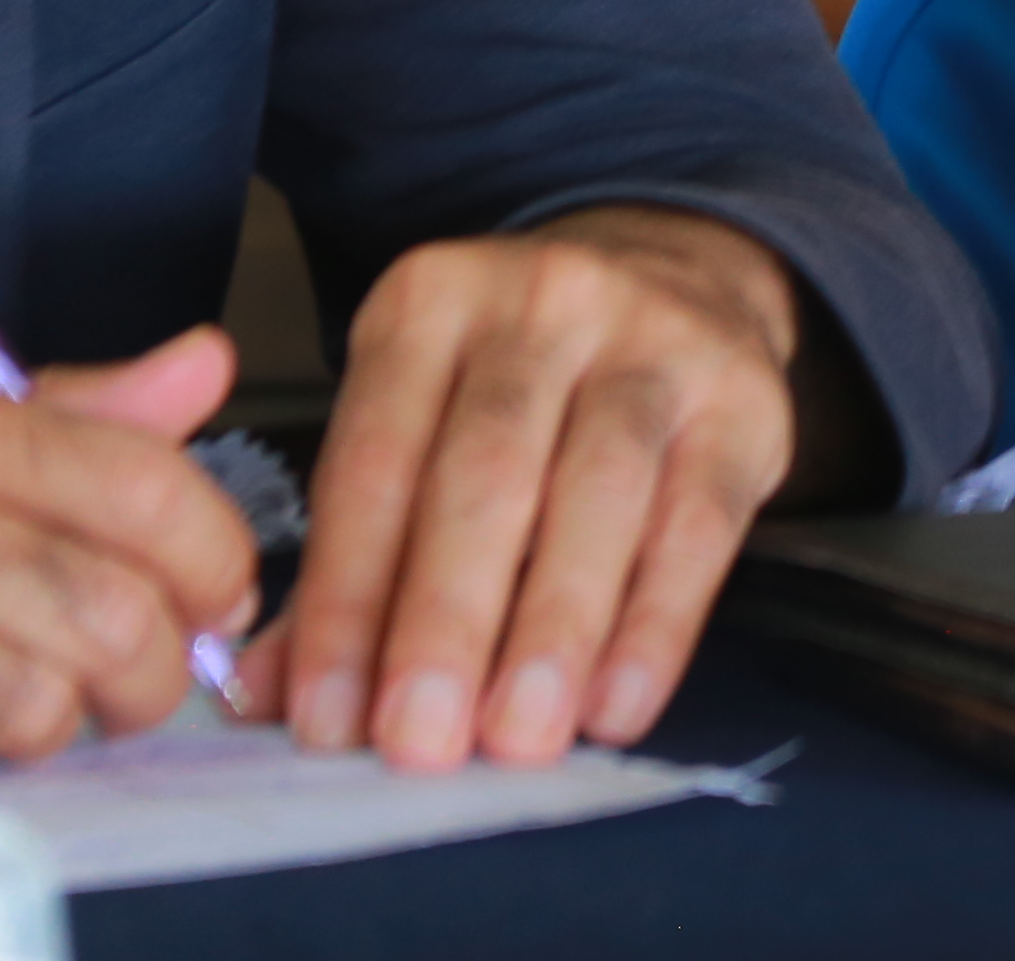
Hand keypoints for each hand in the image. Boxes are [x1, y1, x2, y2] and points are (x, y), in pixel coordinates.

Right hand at [0, 331, 253, 767]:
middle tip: (156, 670)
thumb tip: (212, 367)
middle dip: (162, 666)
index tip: (223, 591)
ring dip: (68, 719)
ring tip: (55, 695)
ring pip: (27, 703)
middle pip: (102, 614)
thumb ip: (79, 407)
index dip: (214, 554)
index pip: (136, 487)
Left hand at [274, 208, 805, 771]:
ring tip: (517, 737)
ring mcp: (658, 339)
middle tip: (417, 741)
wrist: (681, 272)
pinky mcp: (747, 397)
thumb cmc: (516, 384)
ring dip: (552, 630)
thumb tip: (266, 697)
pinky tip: (614, 705)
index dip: (347, 599)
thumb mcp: (414, 422)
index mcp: (428, 304)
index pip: (374, 464)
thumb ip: (348, 556)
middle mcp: (544, 301)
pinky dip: (656, 626)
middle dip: (446, 620)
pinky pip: (701, 523)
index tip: (327, 718)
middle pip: (486, 473)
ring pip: (599, 494)